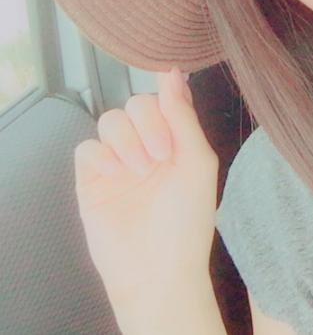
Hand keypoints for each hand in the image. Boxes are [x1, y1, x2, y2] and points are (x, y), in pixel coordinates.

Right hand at [73, 67, 218, 307]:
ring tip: (141, 170)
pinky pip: (86, 148)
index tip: (167, 90)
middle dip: (148, 124)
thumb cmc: (187, 221)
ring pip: (109, 121)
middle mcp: (148, 148)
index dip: (165, 97)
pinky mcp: (92, 180)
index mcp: (178, 142)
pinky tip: (117, 175)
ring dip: (127, 141)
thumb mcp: (197, 160)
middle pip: (135, 105)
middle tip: (160, 155)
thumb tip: (172, 73)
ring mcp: (119, 163)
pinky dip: (102, 156)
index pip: (165, 100)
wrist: (158, 268)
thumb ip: (183, 115)